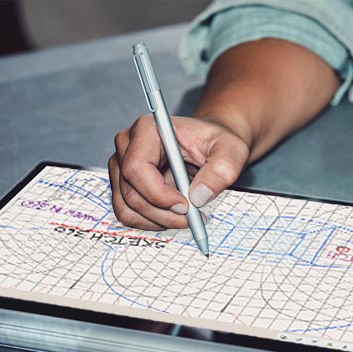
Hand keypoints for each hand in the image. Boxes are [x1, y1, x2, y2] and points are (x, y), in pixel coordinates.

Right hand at [108, 115, 249, 229]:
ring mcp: (121, 165)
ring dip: (157, 220)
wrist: (209, 144)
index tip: (185, 205)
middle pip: (130, 192)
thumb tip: (199, 196)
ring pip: (127, 207)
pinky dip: (150, 221)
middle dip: (162, 213)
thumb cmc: (215, 141)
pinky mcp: (123, 184)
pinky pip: (128, 213)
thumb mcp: (230, 150)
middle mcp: (128, 145)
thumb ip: (221, 169)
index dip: (158, 194)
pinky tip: (172, 214)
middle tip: (191, 218)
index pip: (136, 168)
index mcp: (147, 129)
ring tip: (185, 216)